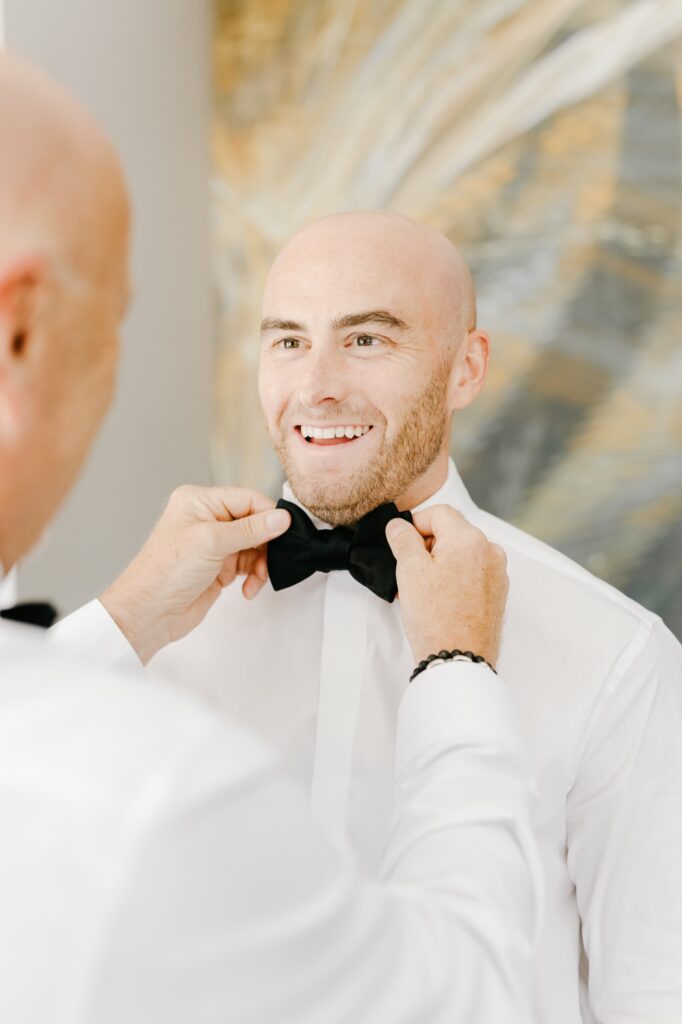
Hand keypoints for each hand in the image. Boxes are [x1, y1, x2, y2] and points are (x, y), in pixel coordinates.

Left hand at [100, 485, 290, 663]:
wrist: (150, 613)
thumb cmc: (165, 573)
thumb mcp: (212, 542)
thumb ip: (250, 529)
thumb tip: (280, 518)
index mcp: (199, 501)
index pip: (246, 498)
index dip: (267, 514)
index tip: (285, 530)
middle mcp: (207, 519)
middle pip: (254, 522)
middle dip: (265, 543)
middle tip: (272, 559)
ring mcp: (213, 544)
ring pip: (254, 546)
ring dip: (261, 563)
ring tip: (257, 578)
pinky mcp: (219, 566)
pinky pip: (248, 564)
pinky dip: (253, 576)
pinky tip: (248, 588)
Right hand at [385, 506, 507, 667]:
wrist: (460, 660)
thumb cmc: (436, 619)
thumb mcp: (409, 571)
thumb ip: (403, 539)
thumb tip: (399, 526)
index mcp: (470, 539)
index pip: (439, 512)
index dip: (415, 524)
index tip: (401, 542)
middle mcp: (490, 551)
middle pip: (452, 532)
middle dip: (428, 546)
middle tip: (408, 571)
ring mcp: (497, 573)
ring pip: (462, 553)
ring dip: (440, 563)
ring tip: (422, 590)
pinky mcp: (497, 593)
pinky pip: (472, 573)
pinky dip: (454, 578)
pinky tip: (439, 600)